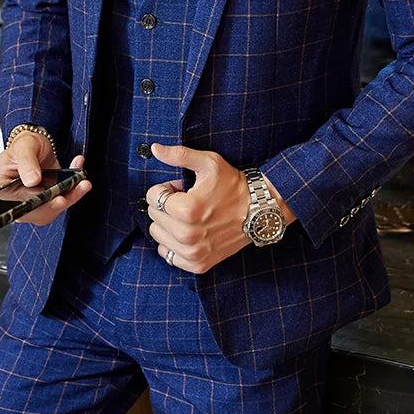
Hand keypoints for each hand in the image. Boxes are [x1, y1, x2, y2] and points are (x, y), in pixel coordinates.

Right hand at [0, 131, 90, 225]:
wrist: (37, 145)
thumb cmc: (23, 146)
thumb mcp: (23, 147)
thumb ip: (27, 163)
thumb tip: (32, 181)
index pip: (0, 210)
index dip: (22, 210)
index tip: (42, 203)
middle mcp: (10, 203)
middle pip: (29, 214)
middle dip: (51, 205)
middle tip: (65, 196)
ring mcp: (28, 204)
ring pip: (49, 211)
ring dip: (69, 198)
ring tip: (82, 183)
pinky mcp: (45, 203)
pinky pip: (62, 202)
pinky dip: (74, 190)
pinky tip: (80, 175)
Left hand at [146, 144, 295, 273]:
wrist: (260, 211)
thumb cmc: (234, 185)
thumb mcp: (209, 162)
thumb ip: (179, 155)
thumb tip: (155, 149)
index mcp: (187, 210)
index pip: (152, 197)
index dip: (167, 188)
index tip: (182, 188)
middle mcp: (187, 235)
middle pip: (153, 216)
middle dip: (167, 205)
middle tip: (189, 200)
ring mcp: (193, 252)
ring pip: (158, 235)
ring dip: (168, 224)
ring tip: (190, 216)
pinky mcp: (198, 264)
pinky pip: (168, 254)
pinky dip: (174, 243)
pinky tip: (189, 232)